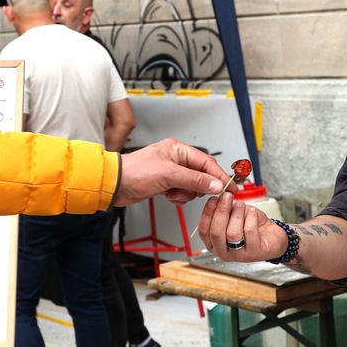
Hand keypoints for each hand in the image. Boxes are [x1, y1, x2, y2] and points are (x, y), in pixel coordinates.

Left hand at [113, 139, 230, 205]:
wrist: (115, 185)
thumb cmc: (135, 172)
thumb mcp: (169, 175)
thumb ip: (194, 180)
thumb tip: (215, 184)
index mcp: (178, 149)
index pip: (207, 162)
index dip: (220, 176)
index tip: (231, 188)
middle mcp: (176, 159)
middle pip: (202, 174)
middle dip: (199, 186)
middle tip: (197, 193)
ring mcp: (171, 172)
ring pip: (193, 185)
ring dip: (186, 193)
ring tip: (174, 193)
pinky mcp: (166, 184)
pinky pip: (182, 191)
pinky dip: (178, 196)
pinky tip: (168, 196)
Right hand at [199, 191, 285, 261]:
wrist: (271, 236)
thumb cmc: (251, 226)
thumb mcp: (234, 215)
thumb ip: (225, 209)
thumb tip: (220, 197)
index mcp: (213, 243)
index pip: (203, 230)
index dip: (207, 213)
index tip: (213, 198)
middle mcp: (222, 252)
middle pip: (216, 232)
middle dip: (221, 211)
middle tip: (227, 197)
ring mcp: (237, 255)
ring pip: (232, 233)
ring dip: (237, 214)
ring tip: (242, 205)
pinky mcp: (253, 253)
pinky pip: (249, 232)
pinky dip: (250, 218)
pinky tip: (252, 213)